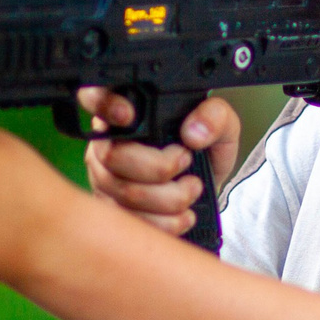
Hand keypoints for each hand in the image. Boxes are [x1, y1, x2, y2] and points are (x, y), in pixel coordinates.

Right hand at [80, 88, 240, 237]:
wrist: (206, 190)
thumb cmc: (206, 152)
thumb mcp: (222, 126)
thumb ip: (214, 117)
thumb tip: (193, 132)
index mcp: (129, 113)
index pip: (97, 97)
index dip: (104, 104)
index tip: (127, 115)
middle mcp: (107, 143)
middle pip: (112, 155)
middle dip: (158, 167)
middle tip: (186, 162)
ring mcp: (104, 178)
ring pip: (123, 192)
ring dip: (169, 198)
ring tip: (192, 189)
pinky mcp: (112, 210)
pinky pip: (131, 221)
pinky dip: (165, 222)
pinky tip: (183, 215)